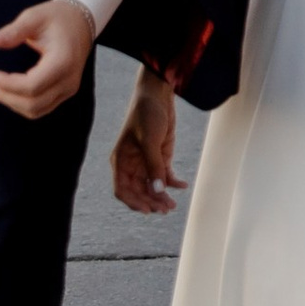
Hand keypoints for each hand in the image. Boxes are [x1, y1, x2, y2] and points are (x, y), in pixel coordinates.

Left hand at [0, 0, 97, 120]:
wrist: (80, 22)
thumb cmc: (56, 17)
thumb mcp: (35, 17)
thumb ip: (15, 30)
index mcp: (63, 62)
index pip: (32, 86)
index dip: (6, 84)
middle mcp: (69, 80)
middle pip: (33, 103)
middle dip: (6, 95)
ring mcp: (69, 89)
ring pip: (36, 110)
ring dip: (13, 102)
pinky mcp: (65, 92)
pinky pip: (42, 107)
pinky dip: (22, 103)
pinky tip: (11, 89)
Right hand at [111, 74, 181, 213]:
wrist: (158, 95)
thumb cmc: (147, 114)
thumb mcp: (150, 139)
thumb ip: (154, 165)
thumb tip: (158, 190)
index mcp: (121, 161)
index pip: (122, 190)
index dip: (133, 202)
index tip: (148, 210)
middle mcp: (132, 164)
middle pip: (139, 192)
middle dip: (151, 202)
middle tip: (167, 208)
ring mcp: (146, 162)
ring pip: (152, 187)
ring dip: (161, 197)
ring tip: (173, 205)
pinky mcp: (160, 157)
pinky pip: (165, 176)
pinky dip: (172, 184)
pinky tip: (183, 186)